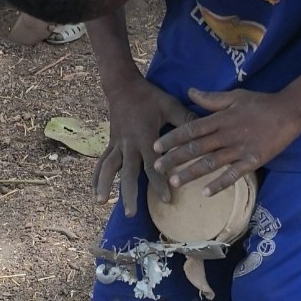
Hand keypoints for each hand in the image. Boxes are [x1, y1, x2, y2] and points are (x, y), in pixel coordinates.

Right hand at [93, 76, 192, 215]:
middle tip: (131, 213)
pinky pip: (102, 162)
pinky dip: (96, 176)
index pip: (152, 165)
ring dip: (104, 185)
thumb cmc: (150, 97)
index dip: (159, 183)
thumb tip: (206, 131)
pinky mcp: (111, 144)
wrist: (123, 86)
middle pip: (128, 173)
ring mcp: (117, 145)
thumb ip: (186, 119)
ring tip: (100, 202)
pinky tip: (94, 190)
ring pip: (108, 168)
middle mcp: (129, 144)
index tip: (166, 199)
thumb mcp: (170, 105)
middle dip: (129, 194)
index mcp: (145, 137)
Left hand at [153, 88, 300, 195]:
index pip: (190, 129)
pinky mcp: (253, 161)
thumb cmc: (261, 103)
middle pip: (196, 148)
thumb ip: (210, 98)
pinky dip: (219, 184)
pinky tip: (205, 193)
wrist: (289, 111)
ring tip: (174, 181)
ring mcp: (240, 149)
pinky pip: (233, 175)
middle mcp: (226, 134)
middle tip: (157, 168)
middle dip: (174, 158)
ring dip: (191, 173)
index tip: (156, 147)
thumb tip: (189, 91)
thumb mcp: (235, 96)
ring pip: (210, 163)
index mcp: (220, 118)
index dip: (172, 138)